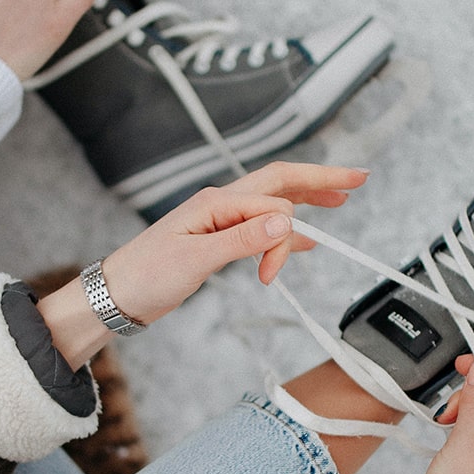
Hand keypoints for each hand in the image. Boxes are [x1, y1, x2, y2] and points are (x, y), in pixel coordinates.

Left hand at [102, 162, 369, 324]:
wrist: (116, 294)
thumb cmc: (146, 275)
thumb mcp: (195, 259)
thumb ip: (242, 239)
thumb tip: (286, 220)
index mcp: (216, 202)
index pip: (273, 202)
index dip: (287, 234)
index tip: (281, 268)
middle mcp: (221, 204)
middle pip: (280, 183)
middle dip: (319, 180)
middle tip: (358, 179)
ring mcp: (221, 219)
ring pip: (273, 203)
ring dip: (305, 205)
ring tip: (340, 202)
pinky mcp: (218, 238)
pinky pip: (261, 224)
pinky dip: (286, 231)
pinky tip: (304, 240)